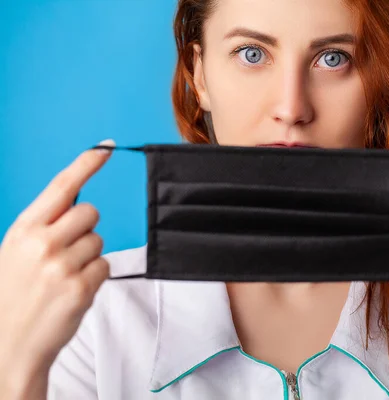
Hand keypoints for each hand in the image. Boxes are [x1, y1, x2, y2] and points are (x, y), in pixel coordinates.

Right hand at [0, 140, 114, 393]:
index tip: (105, 147)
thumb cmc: (13, 297)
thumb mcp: (15, 253)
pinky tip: (72, 291)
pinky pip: (104, 266)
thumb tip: (78, 208)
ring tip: (63, 278)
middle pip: (91, 213)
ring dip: (88, 257)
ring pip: (99, 241)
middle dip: (85, 228)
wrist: (6, 347)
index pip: (61, 187)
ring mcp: (61, 266)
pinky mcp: (80, 287)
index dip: (85, 164)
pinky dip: (94, 277)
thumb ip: (43, 228)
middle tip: (67, 252)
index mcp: (23, 230)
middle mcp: (41, 243)